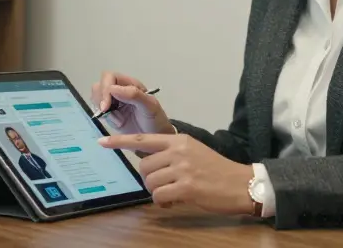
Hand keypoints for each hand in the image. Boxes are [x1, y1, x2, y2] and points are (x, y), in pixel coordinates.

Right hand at [91, 71, 172, 134]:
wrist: (156, 138)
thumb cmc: (155, 120)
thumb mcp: (150, 106)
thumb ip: (134, 95)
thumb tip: (112, 89)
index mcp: (130, 84)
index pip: (109, 77)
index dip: (104, 89)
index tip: (105, 107)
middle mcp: (120, 90)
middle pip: (99, 85)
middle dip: (100, 99)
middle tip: (107, 112)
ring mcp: (113, 102)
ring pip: (96, 97)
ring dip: (103, 110)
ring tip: (118, 120)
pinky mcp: (110, 113)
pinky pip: (98, 110)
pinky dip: (104, 117)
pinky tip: (117, 123)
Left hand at [98, 132, 254, 214]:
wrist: (240, 183)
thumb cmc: (216, 170)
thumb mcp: (194, 152)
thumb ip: (172, 153)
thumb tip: (149, 163)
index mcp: (179, 140)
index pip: (143, 139)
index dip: (120, 141)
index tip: (102, 141)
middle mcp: (179, 151)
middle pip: (143, 165)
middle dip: (148, 179)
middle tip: (162, 185)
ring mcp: (183, 169)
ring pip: (150, 182)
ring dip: (156, 192)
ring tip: (171, 194)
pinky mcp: (187, 187)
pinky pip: (159, 196)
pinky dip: (162, 202)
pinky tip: (173, 202)